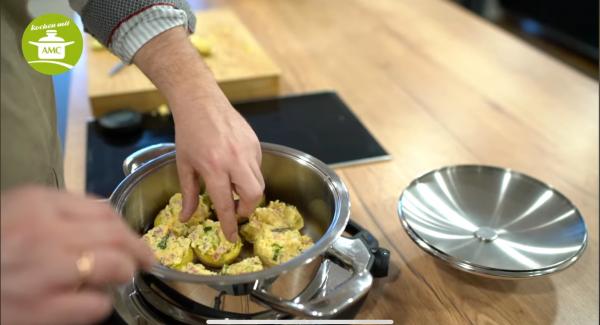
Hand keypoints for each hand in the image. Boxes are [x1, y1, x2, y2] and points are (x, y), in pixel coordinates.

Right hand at [0, 186, 154, 324]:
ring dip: (124, 273)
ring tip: (120, 277)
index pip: (105, 211)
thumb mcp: (19, 210)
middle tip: (145, 260)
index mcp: (38, 203)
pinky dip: (100, 303)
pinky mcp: (42, 310)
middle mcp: (45, 233)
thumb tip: (108, 220)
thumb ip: (61, 209)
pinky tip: (89, 299)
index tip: (137, 239)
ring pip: (115, 268)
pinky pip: (96, 306)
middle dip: (138, 250)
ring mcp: (45, 273)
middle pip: (117, 237)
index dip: (128, 228)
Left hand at [172, 95, 263, 241]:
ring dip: (248, 191)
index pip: (225, 203)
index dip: (229, 224)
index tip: (231, 237)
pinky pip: (257, 166)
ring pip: (258, 181)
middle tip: (235, 208)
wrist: (200, 101)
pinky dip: (249, 174)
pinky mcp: (255, 142)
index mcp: (213, 166)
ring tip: (232, 187)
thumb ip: (188, 194)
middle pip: (254, 195)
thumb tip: (187, 218)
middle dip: (247, 208)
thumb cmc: (188, 133)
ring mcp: (248, 149)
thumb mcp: (183, 165)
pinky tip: (235, 167)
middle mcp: (234, 159)